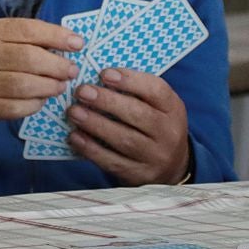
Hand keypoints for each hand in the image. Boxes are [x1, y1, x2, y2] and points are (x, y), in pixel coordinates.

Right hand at [0, 18, 83, 130]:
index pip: (27, 30)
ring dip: (50, 87)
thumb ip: (14, 36)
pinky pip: (16, 108)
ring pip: (26, 86)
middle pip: (31, 59)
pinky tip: (40, 101)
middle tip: (70, 70)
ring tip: (59, 86)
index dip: (57, 36)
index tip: (78, 43)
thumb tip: (57, 42)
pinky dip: (34, 105)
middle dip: (58, 65)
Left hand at [66, 68, 190, 185]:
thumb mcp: (157, 106)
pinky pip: (113, 162)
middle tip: (83, 91)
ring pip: (124, 139)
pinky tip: (76, 137)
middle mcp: (169, 133)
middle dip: (107, 102)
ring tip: (74, 112)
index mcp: (173, 108)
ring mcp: (156, 156)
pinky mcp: (140, 175)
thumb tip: (98, 78)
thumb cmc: (155, 126)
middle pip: (138, 115)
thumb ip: (136, 92)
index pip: (156, 90)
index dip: (130, 80)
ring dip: (96, 124)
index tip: (105, 73)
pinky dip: (92, 149)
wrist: (172, 166)